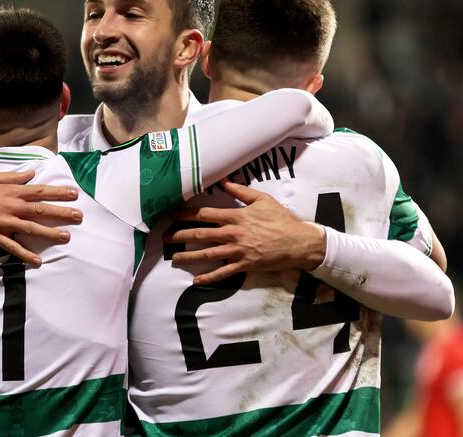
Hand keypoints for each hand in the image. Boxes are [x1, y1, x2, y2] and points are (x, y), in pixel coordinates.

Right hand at [0, 171, 81, 266]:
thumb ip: (13, 176)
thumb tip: (31, 173)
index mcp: (11, 191)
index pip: (39, 191)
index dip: (58, 192)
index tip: (74, 194)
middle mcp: (10, 206)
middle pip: (40, 209)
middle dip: (62, 212)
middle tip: (79, 216)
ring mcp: (3, 222)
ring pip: (31, 228)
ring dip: (50, 233)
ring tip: (67, 237)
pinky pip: (13, 247)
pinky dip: (25, 254)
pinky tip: (38, 261)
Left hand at [167, 180, 326, 284]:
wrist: (297, 242)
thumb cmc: (281, 219)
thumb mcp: (262, 200)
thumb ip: (242, 191)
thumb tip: (224, 182)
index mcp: (236, 216)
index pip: (205, 214)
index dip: (186, 215)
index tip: (172, 215)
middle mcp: (233, 233)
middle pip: (201, 234)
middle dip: (180, 236)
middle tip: (165, 238)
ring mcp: (238, 251)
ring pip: (208, 254)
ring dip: (189, 257)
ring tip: (174, 259)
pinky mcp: (244, 265)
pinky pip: (223, 272)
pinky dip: (209, 277)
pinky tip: (196, 280)